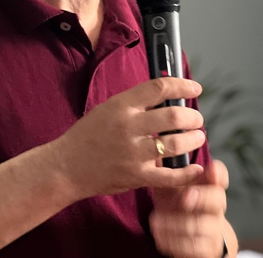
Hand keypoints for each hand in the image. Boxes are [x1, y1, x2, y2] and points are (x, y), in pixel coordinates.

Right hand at [48, 77, 206, 200]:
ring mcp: (132, 153)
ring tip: (197, 137)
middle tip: (197, 119)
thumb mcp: (108, 109)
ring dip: (193, 140)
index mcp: (121, 105)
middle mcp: (128, 126)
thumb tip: (167, 95)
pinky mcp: (135, 176)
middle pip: (173, 115)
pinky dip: (187, 172)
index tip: (195, 88)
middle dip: (192, 116)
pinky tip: (195, 168)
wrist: (65, 166)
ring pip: (175, 144)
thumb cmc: (88, 135)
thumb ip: (135, 103)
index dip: (182, 85)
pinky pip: (170, 176)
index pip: (158, 88)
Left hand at [150, 160, 229, 257]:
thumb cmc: (178, 205)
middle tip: (186, 197)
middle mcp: (215, 207)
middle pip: (218, 199)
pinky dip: (175, 242)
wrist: (189, 237)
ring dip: (178, 223)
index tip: (211, 169)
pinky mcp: (207, 249)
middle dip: (202, 197)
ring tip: (156, 221)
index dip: (218, 172)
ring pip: (203, 226)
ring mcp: (213, 229)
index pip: (220, 176)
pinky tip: (160, 236)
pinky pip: (194, 248)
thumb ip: (166, 173)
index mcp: (207, 188)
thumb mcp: (171, 188)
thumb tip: (154, 153)